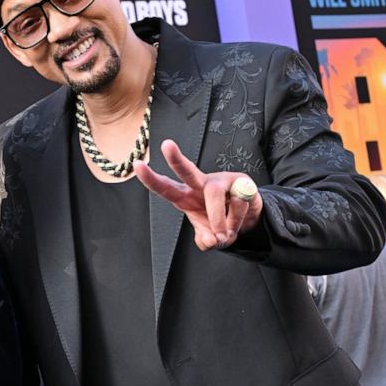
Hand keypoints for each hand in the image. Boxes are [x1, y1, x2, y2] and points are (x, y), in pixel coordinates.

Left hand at [133, 140, 262, 249]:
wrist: (248, 220)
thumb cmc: (220, 223)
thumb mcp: (208, 237)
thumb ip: (205, 240)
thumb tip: (211, 239)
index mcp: (186, 197)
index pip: (166, 187)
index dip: (151, 179)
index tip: (137, 165)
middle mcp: (201, 185)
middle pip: (187, 171)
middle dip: (175, 159)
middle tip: (166, 145)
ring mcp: (222, 180)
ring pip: (214, 194)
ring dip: (219, 220)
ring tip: (225, 234)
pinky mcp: (242, 182)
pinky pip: (238, 202)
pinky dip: (238, 220)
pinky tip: (239, 220)